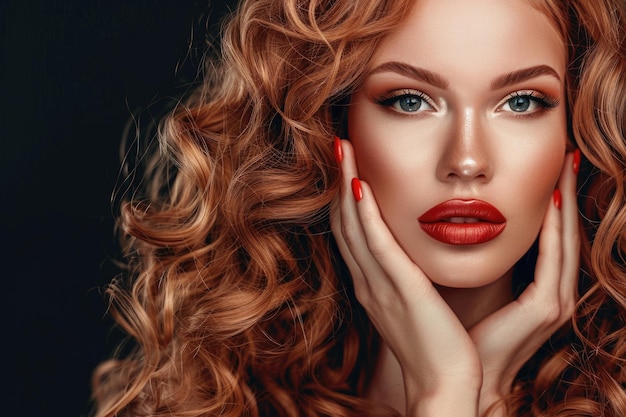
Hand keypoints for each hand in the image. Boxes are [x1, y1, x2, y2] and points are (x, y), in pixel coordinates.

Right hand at [331, 139, 481, 415]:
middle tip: (338, 145)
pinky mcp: (398, 288)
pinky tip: (360, 186)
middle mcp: (368, 280)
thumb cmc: (436, 346)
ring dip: (345, 185)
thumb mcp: (415, 306)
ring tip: (343, 149)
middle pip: (345, 222)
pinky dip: (365, 214)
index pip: (353, 232)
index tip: (348, 164)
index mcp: (373, 284)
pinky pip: (376, 244)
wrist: (443, 384)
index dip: (345, 196)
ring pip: (354, 226)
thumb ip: (408, 278)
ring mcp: (378, 284)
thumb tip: (412, 254)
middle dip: (339, 181)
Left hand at [468, 151, 579, 414]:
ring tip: (565, 166)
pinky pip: (552, 260)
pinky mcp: (544, 309)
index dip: (552, 201)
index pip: (548, 235)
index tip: (548, 168)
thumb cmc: (460, 333)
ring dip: (566, 201)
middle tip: (566, 155)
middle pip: (562, 231)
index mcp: (535, 289)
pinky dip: (554, 230)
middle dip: (566, 192)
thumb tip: (458, 226)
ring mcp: (553, 302)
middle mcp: (552, 293)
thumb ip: (480, 261)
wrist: (457, 378)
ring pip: (563, 239)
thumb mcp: (472, 288)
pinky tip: (552, 201)